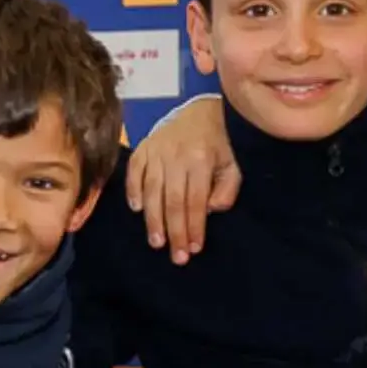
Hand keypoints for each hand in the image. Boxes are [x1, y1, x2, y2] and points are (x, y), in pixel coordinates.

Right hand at [126, 98, 237, 264]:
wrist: (201, 110)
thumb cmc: (220, 144)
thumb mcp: (233, 165)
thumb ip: (227, 189)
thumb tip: (210, 211)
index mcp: (201, 159)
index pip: (196, 201)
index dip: (194, 227)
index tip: (194, 249)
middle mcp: (176, 155)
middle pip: (173, 200)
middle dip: (174, 231)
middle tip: (176, 257)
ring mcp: (157, 150)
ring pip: (151, 190)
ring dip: (153, 219)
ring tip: (156, 242)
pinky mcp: (143, 146)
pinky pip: (134, 170)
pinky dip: (133, 190)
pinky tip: (136, 210)